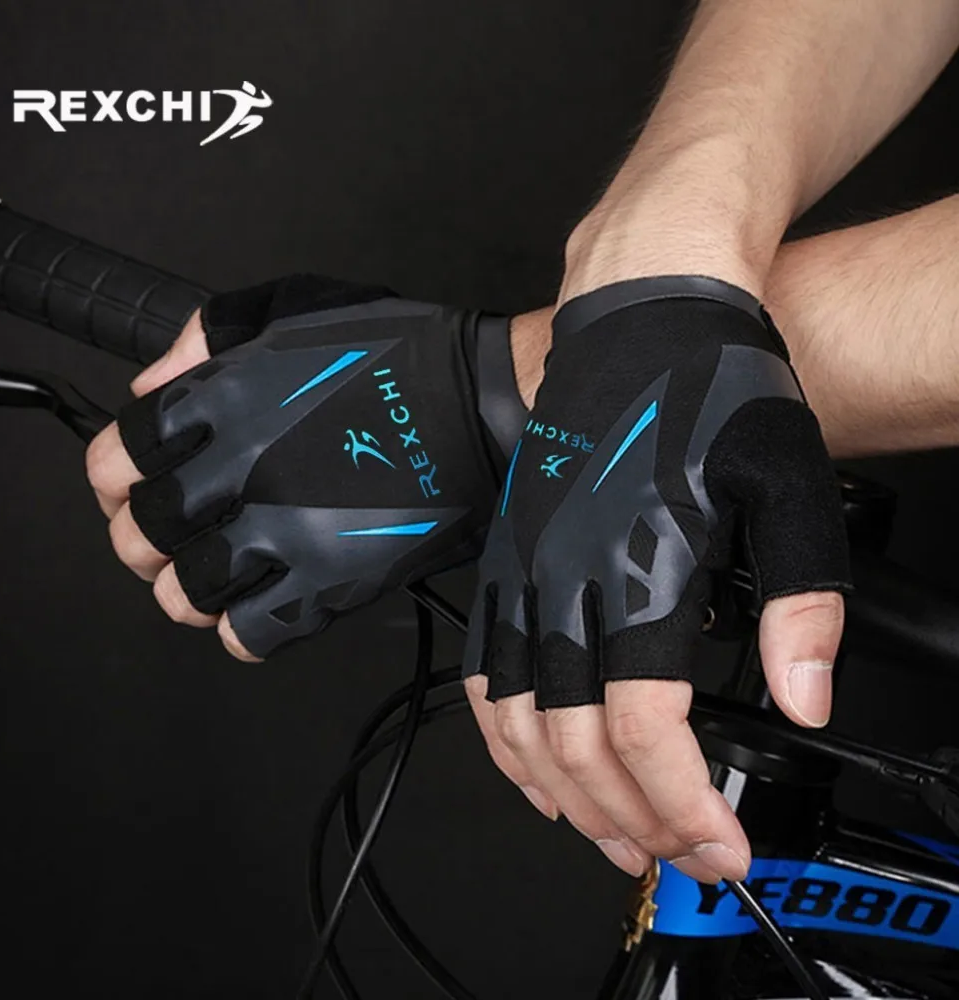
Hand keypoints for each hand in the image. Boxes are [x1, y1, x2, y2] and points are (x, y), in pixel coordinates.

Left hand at [86, 275, 524, 659]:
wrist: (489, 407)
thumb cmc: (402, 352)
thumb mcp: (294, 307)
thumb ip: (206, 337)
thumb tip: (147, 384)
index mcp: (227, 399)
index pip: (118, 455)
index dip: (111, 474)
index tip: (124, 482)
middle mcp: (244, 471)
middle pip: (140, 533)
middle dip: (139, 536)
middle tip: (162, 534)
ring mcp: (286, 534)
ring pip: (185, 595)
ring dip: (185, 588)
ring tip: (210, 573)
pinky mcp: (331, 584)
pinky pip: (250, 636)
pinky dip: (239, 629)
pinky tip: (256, 604)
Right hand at [463, 275, 849, 880]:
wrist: (641, 308)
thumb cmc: (712, 382)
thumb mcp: (786, 483)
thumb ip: (799, 600)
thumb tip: (802, 695)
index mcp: (639, 565)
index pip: (642, 727)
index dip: (678, 804)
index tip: (716, 846)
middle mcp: (566, 574)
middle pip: (574, 741)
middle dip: (629, 818)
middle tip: (675, 856)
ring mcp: (525, 565)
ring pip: (516, 717)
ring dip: (559, 793)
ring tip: (606, 835)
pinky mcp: (509, 553)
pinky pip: (485, 666)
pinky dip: (503, 733)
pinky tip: (532, 762)